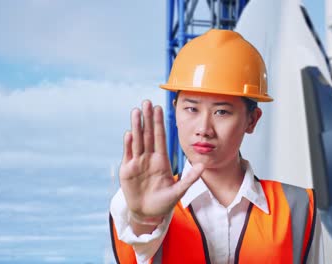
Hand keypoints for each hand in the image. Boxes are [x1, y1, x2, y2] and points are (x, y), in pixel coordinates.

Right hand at [119, 100, 202, 230]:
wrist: (148, 214)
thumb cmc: (163, 202)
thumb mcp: (179, 190)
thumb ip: (190, 178)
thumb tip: (203, 165)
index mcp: (161, 160)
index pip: (160, 137)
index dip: (160, 123)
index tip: (159, 108)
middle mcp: (148, 158)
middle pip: (148, 134)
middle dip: (147, 119)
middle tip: (146, 102)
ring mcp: (137, 162)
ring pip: (137, 141)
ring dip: (137, 126)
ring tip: (136, 111)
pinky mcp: (127, 170)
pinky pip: (129, 154)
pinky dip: (129, 144)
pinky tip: (130, 133)